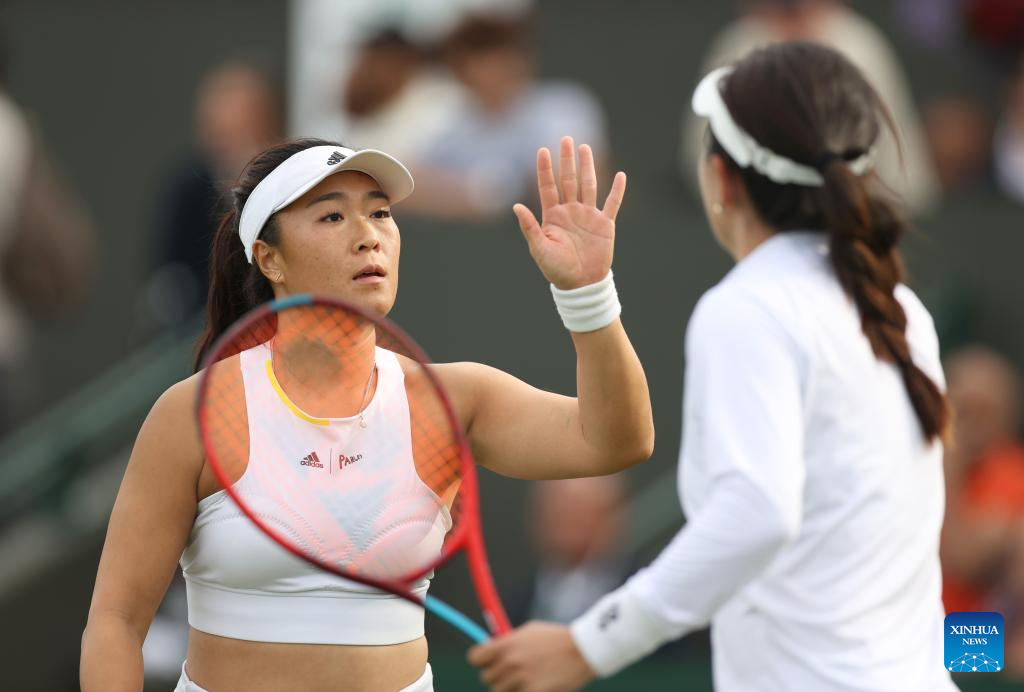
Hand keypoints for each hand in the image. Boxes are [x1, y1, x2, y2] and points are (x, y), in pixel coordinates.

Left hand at [468, 621, 596, 691]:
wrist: (583, 650)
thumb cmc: (556, 638)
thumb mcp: (529, 631)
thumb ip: (509, 641)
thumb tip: (491, 647)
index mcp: (506, 644)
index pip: (475, 658)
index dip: (480, 661)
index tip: (487, 663)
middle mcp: (510, 662)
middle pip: (487, 679)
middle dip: (498, 676)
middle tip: (513, 673)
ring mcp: (521, 679)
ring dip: (511, 688)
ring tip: (527, 680)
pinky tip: (537, 686)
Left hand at [515, 136, 626, 289]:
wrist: (581, 285)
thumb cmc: (556, 269)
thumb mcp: (539, 248)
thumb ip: (529, 227)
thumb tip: (516, 206)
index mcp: (553, 216)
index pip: (548, 187)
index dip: (545, 169)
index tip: (542, 150)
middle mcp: (570, 211)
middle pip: (568, 180)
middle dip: (567, 160)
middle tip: (566, 138)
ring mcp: (588, 216)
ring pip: (589, 185)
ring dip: (588, 166)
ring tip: (585, 147)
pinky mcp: (605, 225)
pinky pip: (612, 204)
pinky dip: (617, 190)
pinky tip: (621, 175)